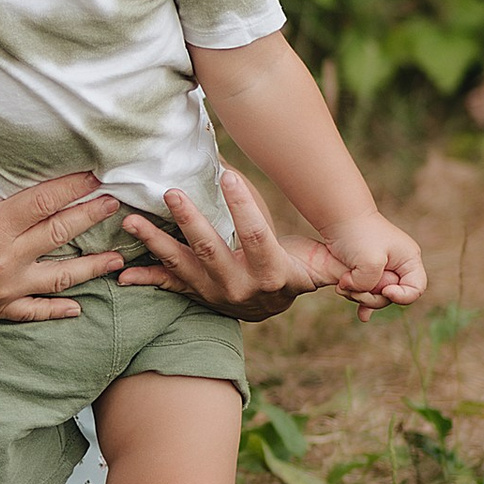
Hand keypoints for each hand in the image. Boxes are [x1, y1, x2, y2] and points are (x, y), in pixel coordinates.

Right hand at [0, 130, 124, 321]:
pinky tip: (79, 307)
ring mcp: (6, 287)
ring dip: (91, 267)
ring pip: (60, 277)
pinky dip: (58, 309)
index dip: (72, 187)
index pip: (43, 202)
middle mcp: (6, 258)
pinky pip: (35, 310)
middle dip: (91, 217)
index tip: (95, 175)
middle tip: (116, 204)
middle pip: (60, 234)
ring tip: (117, 258)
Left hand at [113, 169, 326, 322]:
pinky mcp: (193, 294)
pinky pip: (166, 285)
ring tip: (132, 220)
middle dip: (190, 220)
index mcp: (271, 274)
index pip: (257, 236)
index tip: (227, 174)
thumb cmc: (290, 271)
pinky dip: (144, 278)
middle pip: (211, 250)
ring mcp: (212, 292)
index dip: (244, 206)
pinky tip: (122, 273)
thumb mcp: (312, 266)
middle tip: (171, 192)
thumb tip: (362, 253)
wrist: (265, 309)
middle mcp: (238, 286)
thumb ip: (328, 257)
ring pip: (181, 264)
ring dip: (154, 242)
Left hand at [311, 207, 426, 316]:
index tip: (384, 289)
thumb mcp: (369, 261)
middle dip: (372, 297)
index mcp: (409, 260)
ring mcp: (383, 269)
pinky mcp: (367, 271)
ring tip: (342, 286)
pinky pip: (368, 292)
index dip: (400, 296)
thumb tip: (360, 292)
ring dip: (360, 296)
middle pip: (392, 296)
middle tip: (352, 289)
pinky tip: (361, 315)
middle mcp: (399, 266)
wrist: (338, 217)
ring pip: (377, 296)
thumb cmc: (357, 234)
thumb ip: (370, 283)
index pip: (416, 289)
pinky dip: (361, 300)